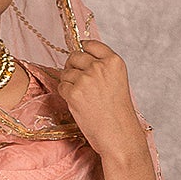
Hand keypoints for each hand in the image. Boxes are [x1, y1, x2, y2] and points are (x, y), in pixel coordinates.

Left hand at [55, 41, 147, 161]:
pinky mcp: (74, 93)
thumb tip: (81, 59)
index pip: (92, 45)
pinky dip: (65, 94)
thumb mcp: (117, 82)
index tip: (81, 52)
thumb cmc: (119, 113)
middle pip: (75, 56)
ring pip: (66, 72)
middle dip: (73, 66)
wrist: (118, 135)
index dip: (83, 49)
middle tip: (78, 81)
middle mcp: (99, 66)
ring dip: (69, 82)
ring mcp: (85, 79)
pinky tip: (77, 103)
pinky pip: (61, 86)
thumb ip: (103, 68)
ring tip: (82, 97)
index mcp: (114, 61)